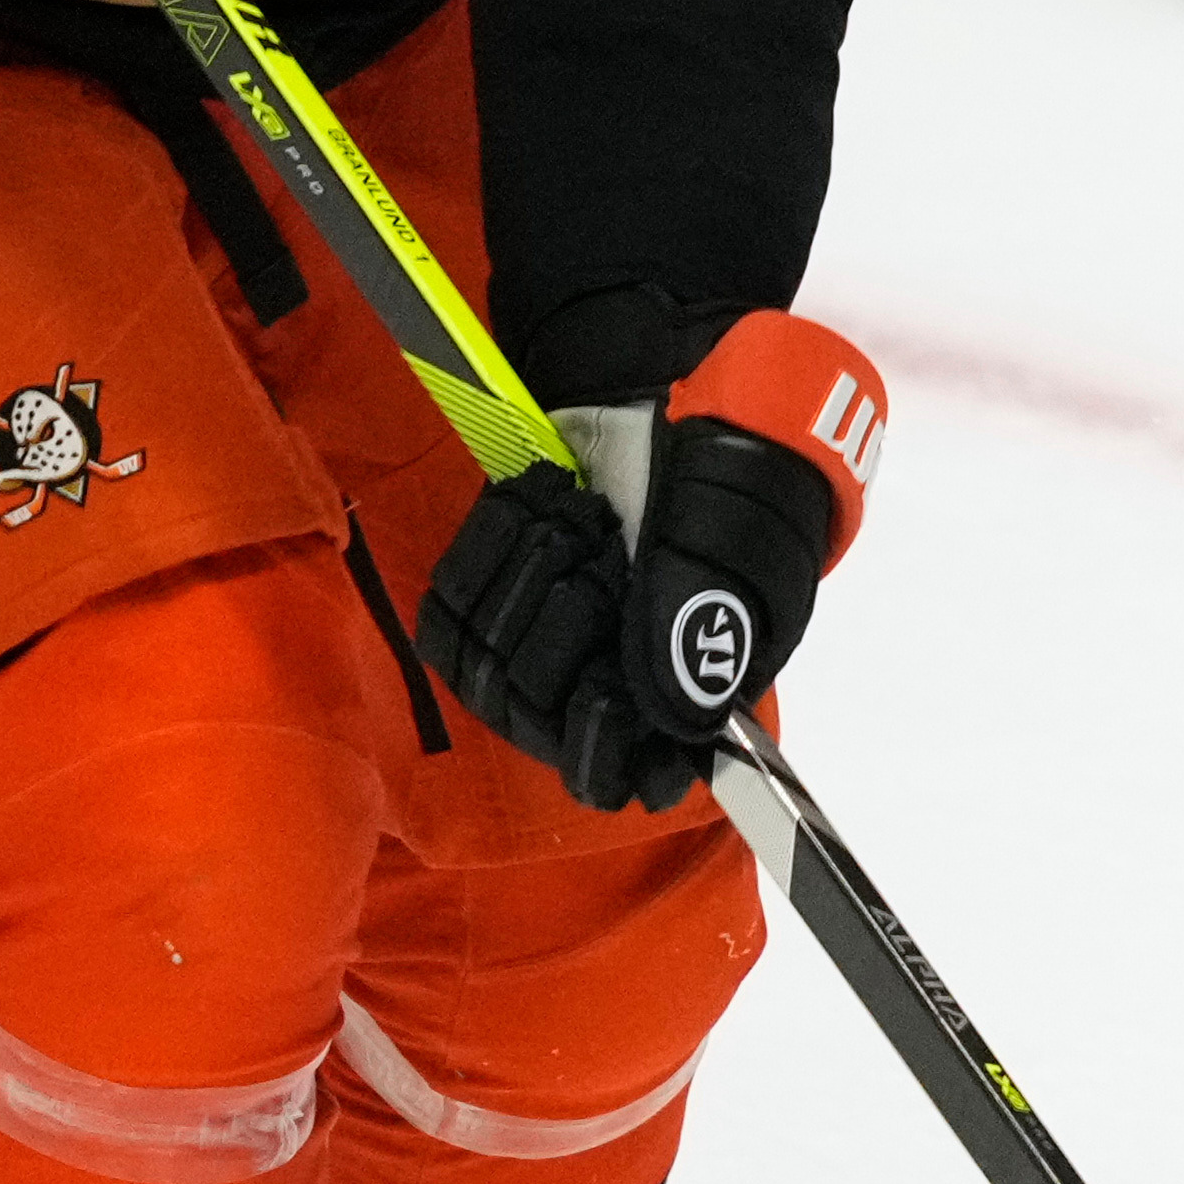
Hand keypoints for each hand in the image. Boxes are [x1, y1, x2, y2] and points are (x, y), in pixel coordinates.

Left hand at [416, 312, 890, 812]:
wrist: (682, 406)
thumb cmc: (730, 489)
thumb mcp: (737, 564)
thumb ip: (701, 647)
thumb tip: (674, 724)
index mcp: (681, 700)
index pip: (617, 776)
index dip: (596, 744)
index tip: (604, 691)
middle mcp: (606, 687)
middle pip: (532, 711)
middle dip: (562, 618)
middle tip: (608, 554)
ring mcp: (545, 646)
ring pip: (482, 664)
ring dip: (527, 571)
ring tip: (581, 520)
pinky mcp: (493, 601)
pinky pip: (445, 615)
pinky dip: (487, 547)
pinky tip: (538, 508)